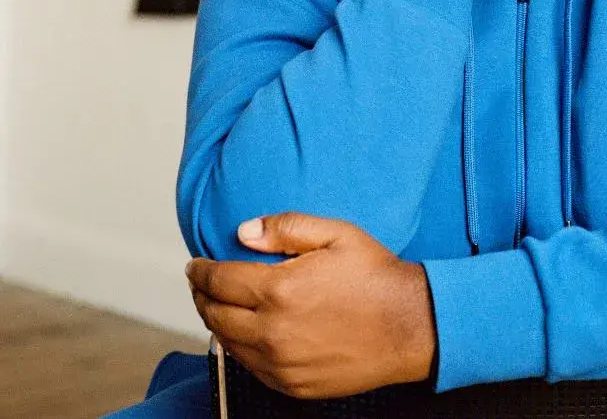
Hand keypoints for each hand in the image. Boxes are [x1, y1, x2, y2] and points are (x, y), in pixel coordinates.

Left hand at [186, 213, 436, 400]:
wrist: (408, 326)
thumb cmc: (374, 275)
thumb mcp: (335, 234)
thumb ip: (285, 228)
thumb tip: (243, 232)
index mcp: (279, 290)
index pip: (220, 280)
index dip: (200, 271)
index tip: (193, 265)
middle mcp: (273, 331)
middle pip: (215, 314)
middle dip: (201, 296)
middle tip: (198, 284)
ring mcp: (281, 363)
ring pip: (228, 344)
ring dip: (215, 322)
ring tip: (215, 306)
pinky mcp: (292, 384)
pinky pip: (250, 366)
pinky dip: (238, 348)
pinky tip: (243, 333)